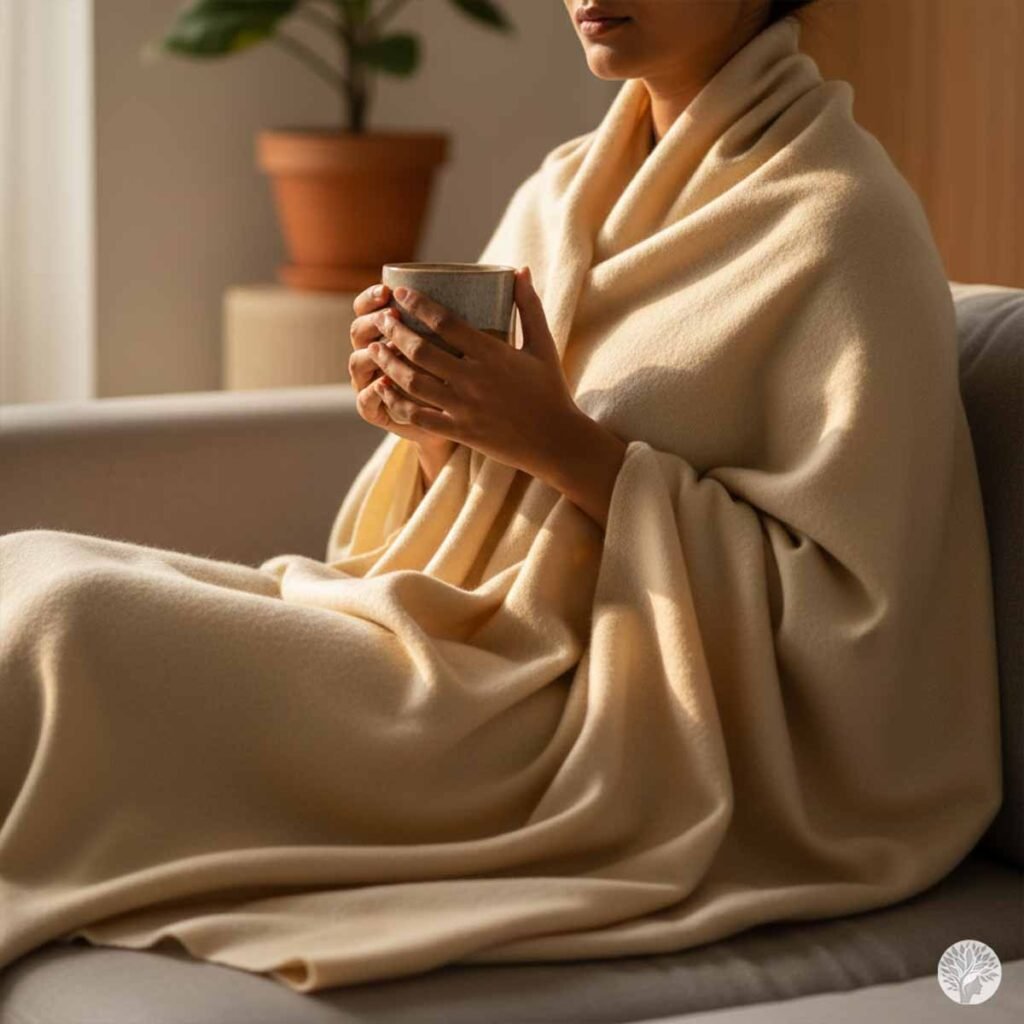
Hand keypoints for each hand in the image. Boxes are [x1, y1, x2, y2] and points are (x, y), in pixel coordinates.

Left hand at [367, 266, 581, 480]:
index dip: (418, 305)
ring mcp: (464, 408)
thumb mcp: (542, 345)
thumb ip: (529, 307)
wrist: (556, 442)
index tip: (401, 293)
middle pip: (422, 350)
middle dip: (395, 332)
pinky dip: (396, 402)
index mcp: (493, 354)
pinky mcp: (459, 431)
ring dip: (389, 363)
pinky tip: (382, 388)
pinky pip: (419, 416)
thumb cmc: (550, 390)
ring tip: (374, 349)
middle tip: (381, 320)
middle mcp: (475, 380)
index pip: (446, 322)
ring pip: (414, 383)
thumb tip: (520, 269)